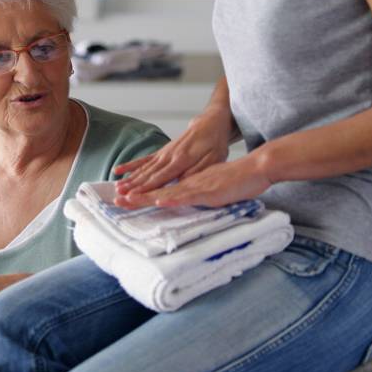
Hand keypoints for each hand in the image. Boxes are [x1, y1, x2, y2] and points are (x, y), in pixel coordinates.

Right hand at [113, 105, 233, 205]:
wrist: (210, 122)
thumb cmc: (215, 142)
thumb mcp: (215, 157)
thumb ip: (198, 169)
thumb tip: (183, 181)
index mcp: (182, 159)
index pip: (161, 177)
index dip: (146, 187)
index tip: (134, 196)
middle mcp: (169, 156)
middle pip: (148, 174)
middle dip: (133, 186)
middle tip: (119, 195)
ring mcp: (164, 153)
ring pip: (144, 168)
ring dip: (130, 178)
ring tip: (117, 187)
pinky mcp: (162, 151)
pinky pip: (144, 159)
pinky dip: (131, 165)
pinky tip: (119, 170)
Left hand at [116, 155, 272, 209]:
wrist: (255, 169)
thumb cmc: (237, 180)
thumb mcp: (213, 188)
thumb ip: (200, 193)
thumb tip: (188, 201)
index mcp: (188, 182)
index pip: (161, 189)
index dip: (143, 193)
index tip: (126, 197)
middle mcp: (188, 181)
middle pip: (157, 189)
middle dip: (136, 195)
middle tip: (115, 199)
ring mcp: (196, 185)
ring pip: (166, 191)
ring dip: (145, 197)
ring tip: (126, 200)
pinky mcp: (207, 190)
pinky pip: (185, 195)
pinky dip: (170, 198)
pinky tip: (158, 201)